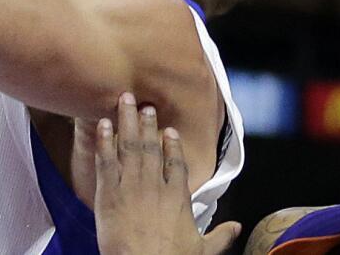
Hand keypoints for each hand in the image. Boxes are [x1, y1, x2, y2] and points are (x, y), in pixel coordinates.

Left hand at [94, 93, 241, 254]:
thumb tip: (237, 227)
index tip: (170, 131)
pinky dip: (104, 140)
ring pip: (130, 146)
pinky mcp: (108, 193)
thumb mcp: (202, 250)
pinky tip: (102, 123)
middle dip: (147, 123)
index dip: (173, 146)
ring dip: (127, 121)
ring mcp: (131, 186)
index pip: (177, 163)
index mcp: (178, 197)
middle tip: (145, 104)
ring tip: (125, 100)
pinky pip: (106, 160)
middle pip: (151, 146)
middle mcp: (155, 185)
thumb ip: (220, 236)